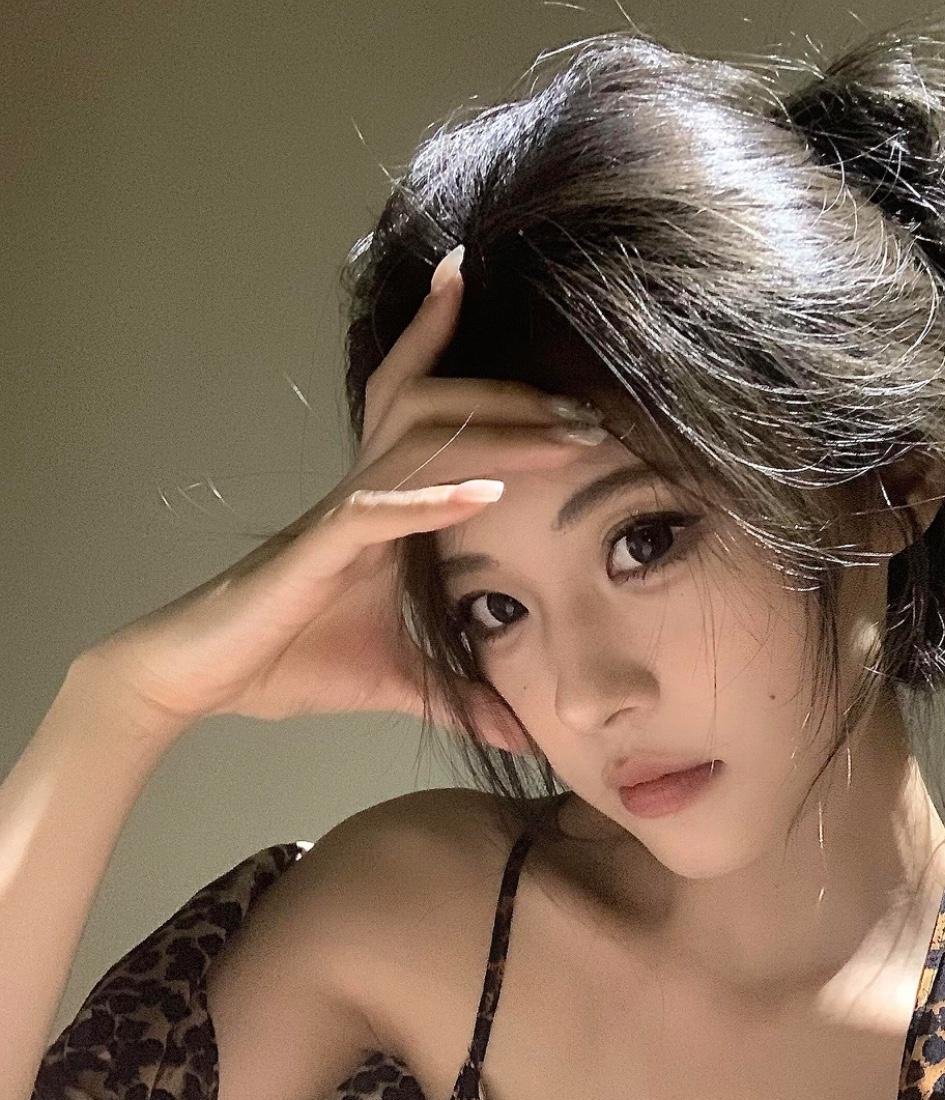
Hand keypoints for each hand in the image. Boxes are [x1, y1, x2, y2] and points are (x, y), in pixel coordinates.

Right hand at [79, 248, 600, 749]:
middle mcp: (365, 492)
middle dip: (513, 395)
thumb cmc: (289, 660)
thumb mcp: (399, 681)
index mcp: (384, 507)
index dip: (482, 376)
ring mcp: (340, 516)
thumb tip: (519, 734)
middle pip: (438, 404)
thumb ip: (460, 697)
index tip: (558, 365)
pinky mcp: (316, 551)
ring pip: (417, 437)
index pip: (432, 415)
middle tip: (588, 408)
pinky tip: (484, 495)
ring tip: (563, 436)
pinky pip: (377, 511)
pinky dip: (432, 500)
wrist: (202, 677)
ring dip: (495, 432)